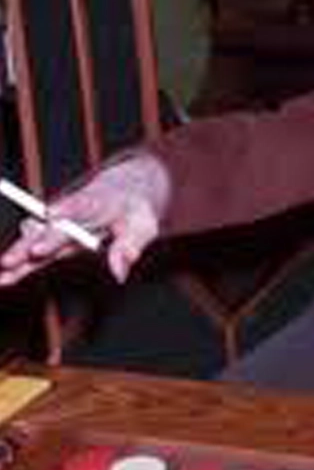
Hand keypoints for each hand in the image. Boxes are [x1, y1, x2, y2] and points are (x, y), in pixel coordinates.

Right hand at [0, 153, 170, 285]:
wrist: (127, 189)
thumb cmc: (136, 209)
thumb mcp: (143, 225)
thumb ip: (130, 247)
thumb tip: (119, 275)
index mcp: (96, 200)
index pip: (79, 203)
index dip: (63, 208)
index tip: (50, 215)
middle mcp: (72, 212)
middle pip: (50, 226)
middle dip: (33, 241)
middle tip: (15, 257)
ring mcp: (61, 226)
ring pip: (37, 239)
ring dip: (19, 253)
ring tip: (3, 271)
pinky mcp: (56, 239)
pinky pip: (37, 252)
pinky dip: (22, 265)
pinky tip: (4, 279)